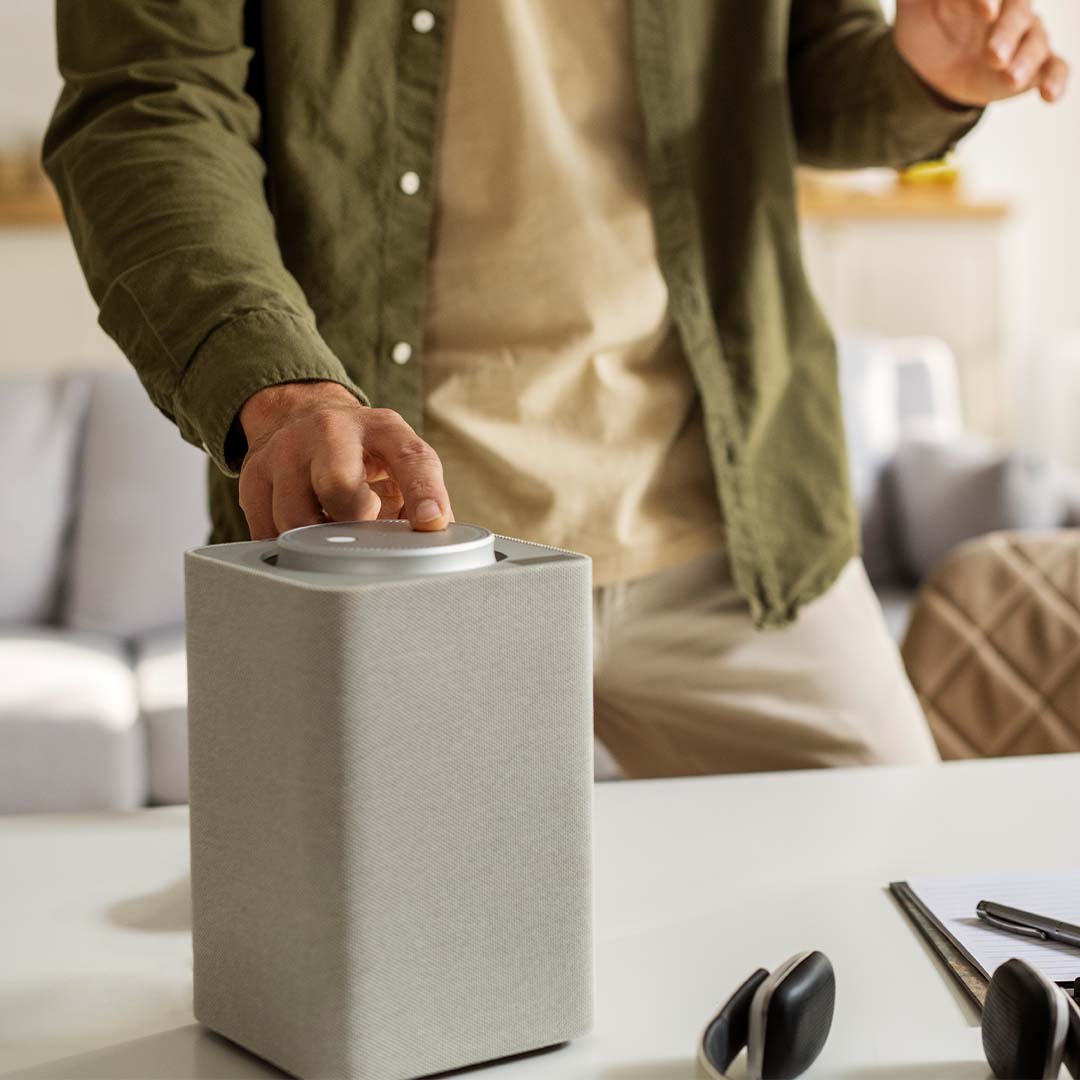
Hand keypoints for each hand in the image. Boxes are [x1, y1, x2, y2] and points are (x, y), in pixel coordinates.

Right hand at [237, 381, 452, 539]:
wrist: (301, 416)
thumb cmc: (363, 452)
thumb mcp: (399, 460)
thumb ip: (422, 498)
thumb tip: (439, 544)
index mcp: (382, 428)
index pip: (410, 457)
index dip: (424, 492)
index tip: (431, 523)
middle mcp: (331, 431)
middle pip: (337, 483)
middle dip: (353, 521)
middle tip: (362, 534)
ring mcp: (286, 450)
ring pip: (295, 518)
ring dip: (319, 542)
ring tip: (334, 536)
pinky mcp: (254, 475)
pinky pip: (268, 531)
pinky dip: (289, 547)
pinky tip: (305, 535)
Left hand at [894, 0, 1068, 105]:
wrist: (932, 65)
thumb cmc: (926, 25)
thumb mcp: (914, 6)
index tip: (984, 13)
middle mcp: (1011, 7)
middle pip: (1019, 12)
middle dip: (1007, 34)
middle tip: (992, 58)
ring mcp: (1024, 35)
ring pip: (1035, 41)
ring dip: (1026, 61)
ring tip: (1010, 79)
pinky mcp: (1034, 65)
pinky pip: (1053, 68)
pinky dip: (1054, 80)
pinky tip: (1049, 95)